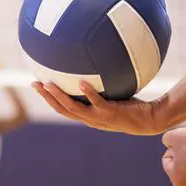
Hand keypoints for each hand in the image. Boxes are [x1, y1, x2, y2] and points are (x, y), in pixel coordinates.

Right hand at [32, 81, 170, 135]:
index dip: (48, 99)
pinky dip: (88, 93)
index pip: (62, 108)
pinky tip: (82, 82)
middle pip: (61, 109)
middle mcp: (90, 119)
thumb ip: (103, 87)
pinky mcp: (111, 113)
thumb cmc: (133, 107)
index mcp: (88, 116)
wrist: (151, 120)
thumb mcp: (114, 97)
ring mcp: (100, 117)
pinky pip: (97, 102)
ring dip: (59, 96)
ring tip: (49, 83)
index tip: (37, 85)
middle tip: (35, 83)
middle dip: (47, 97)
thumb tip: (97, 66)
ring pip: (73, 108)